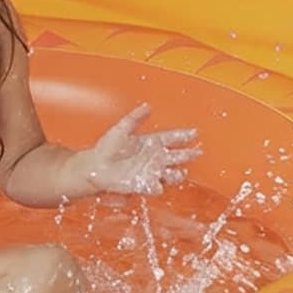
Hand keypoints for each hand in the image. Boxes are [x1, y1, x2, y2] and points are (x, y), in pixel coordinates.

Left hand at [78, 104, 200, 197]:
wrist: (95, 167)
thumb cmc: (106, 148)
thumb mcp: (121, 129)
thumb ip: (135, 118)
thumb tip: (147, 106)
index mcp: (150, 142)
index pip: (170, 138)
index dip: (182, 135)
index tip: (194, 132)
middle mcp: (153, 157)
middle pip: (176, 156)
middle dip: (187, 154)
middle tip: (197, 151)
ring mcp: (150, 171)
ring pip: (170, 173)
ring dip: (177, 173)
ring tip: (181, 171)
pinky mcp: (143, 184)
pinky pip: (155, 186)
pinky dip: (158, 185)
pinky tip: (159, 183)